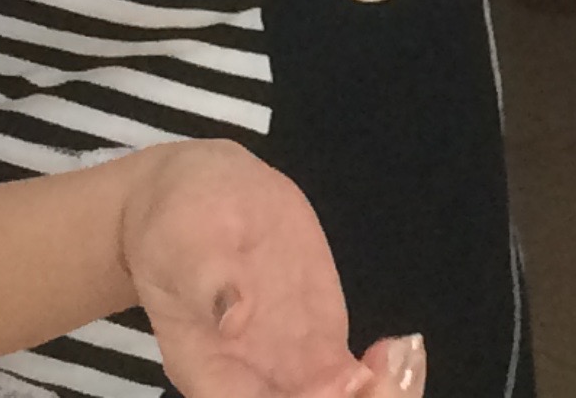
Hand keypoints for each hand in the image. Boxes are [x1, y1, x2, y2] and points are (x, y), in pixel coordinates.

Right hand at [119, 139, 422, 397]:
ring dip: (369, 393)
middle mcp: (249, 377)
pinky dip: (379, 375)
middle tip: (370, 372)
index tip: (330, 381)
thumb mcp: (182, 239)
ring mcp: (288, 360)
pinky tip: (398, 350)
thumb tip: (232, 313)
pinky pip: (350, 374)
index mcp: (207, 368)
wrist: (201, 197)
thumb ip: (207, 278)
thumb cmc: (177, 221)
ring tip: (393, 359)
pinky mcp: (317, 335)